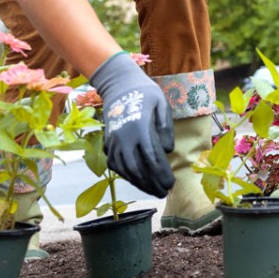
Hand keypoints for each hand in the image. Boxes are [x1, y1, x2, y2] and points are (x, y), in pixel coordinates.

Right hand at [90, 52, 175, 197]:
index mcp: (139, 128)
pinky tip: (136, 180)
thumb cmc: (145, 93)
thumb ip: (165, 126)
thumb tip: (166, 150)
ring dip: (138, 182)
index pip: (151, 158)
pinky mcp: (108, 142)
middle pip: (137, 168)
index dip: (161, 174)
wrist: (119, 84)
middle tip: (163, 193)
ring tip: (152, 190)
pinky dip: (125, 174)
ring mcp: (113, 141)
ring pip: (124, 169)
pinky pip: (114, 164)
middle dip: (151, 183)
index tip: (171, 184)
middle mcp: (123, 137)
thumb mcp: (161, 103)